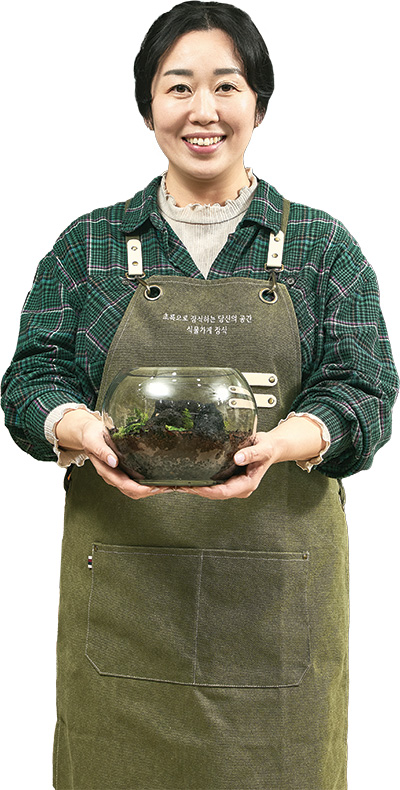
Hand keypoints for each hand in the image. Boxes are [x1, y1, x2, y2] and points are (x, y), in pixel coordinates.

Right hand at [56, 409, 171, 499]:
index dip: (142, 489)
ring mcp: (118, 475)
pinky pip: (137, 482)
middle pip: (134, 492)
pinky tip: (159, 479)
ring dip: (152, 489)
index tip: (156, 487)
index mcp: (107, 471)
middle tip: (169, 487)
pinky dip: (149, 483)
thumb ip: (102, 451)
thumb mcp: (94, 440)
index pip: (126, 485)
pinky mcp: (123, 471)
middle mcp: (113, 476)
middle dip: (152, 492)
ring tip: (168, 486)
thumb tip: (114, 462)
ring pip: (136, 489)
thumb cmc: (91, 436)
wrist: (87, 433)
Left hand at [180, 416, 324, 499]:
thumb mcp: (262, 448)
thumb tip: (238, 458)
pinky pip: (213, 483)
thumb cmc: (268, 448)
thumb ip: (251, 453)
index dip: (206, 491)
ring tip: (178, 483)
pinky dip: (200, 482)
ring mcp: (233, 484)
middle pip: (214, 494)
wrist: (271, 447)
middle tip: (178, 485)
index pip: (223, 492)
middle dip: (196, 491)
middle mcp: (239, 487)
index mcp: (247, 484)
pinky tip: (189, 478)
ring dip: (196, 488)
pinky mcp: (228, 478)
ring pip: (212, 490)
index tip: (193, 487)